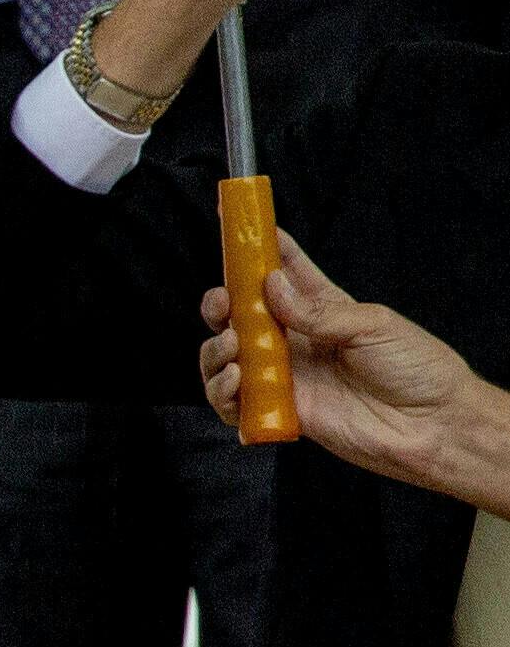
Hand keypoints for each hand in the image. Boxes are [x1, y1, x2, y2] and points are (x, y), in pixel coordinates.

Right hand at [203, 233, 509, 513]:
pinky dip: (221, 391)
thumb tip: (270, 286)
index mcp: (321, 309)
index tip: (237, 223)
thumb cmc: (415, 367)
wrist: (430, 424)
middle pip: (239, 316)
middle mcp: (295, 341)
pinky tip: (234, 380)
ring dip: (216, 349)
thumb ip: (317, 310)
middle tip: (222, 303)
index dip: (257, 248)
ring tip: (234, 347)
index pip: (283, 271)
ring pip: (226, 358)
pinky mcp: (278, 412)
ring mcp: (284, 376)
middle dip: (220, 303)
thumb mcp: (372, 324)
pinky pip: (233, 403)